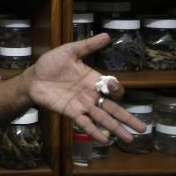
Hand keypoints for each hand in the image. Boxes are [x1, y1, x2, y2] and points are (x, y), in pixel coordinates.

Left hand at [23, 33, 146, 142]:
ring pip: (103, 118)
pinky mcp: (71, 113)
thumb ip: (88, 46)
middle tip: (143, 128)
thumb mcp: (70, 51)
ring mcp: (82, 105)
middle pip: (113, 108)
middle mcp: (91, 95)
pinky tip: (104, 140)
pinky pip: (85, 123)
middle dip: (128, 118)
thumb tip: (107, 35)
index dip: (116, 89)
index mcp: (93, 79)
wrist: (33, 78)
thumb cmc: (51, 64)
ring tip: (130, 140)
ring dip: (116, 129)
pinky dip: (94, 131)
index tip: (112, 86)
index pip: (112, 88)